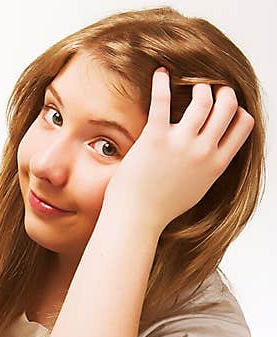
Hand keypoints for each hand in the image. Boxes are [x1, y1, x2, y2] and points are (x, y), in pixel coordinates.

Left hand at [104, 67, 254, 231]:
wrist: (135, 220)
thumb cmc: (160, 208)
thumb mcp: (197, 189)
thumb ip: (208, 167)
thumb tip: (213, 153)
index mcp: (216, 164)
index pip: (243, 124)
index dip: (237, 111)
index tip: (225, 108)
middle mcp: (203, 152)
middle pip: (227, 106)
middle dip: (222, 92)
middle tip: (210, 90)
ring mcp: (180, 144)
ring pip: (203, 99)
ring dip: (199, 87)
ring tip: (190, 86)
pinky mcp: (154, 139)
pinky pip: (162, 101)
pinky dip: (162, 83)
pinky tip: (161, 73)